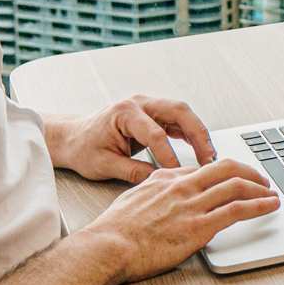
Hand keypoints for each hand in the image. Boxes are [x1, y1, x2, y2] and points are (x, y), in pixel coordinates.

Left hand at [47, 95, 216, 182]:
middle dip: (197, 134)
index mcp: (124, 113)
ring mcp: (148, 106)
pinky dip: (191, 133)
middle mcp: (139, 103)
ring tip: (209, 156)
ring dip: (198, 133)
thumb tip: (158, 181)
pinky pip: (177, 120)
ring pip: (182, 113)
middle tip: (209, 158)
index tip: (178, 174)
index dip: (170, 156)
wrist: (73, 138)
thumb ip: (132, 172)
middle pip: (178, 111)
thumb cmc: (83, 148)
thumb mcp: (104, 165)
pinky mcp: (153, 115)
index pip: (155, 134)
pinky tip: (200, 149)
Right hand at [84, 159, 280, 284]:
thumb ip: (151, 191)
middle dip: (249, 172)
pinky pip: (236, 210)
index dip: (224, 174)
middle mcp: (182, 187)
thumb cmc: (114, 230)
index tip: (235, 180)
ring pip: (236, 186)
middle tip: (262, 180)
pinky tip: (269, 206)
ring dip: (260, 188)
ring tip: (272, 194)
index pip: (203, 169)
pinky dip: (258, 205)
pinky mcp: (198, 227)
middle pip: (226, 168)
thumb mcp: (132, 199)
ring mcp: (192, 205)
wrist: (108, 246)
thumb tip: (159, 190)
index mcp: (166, 179)